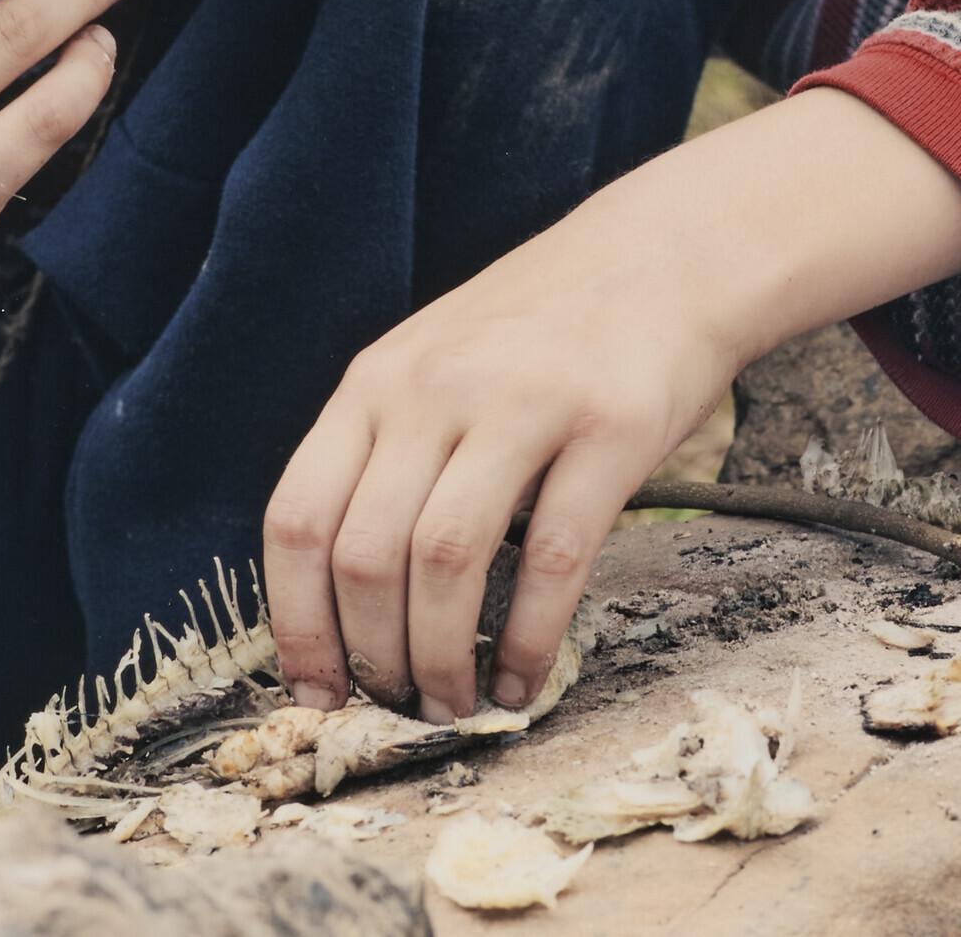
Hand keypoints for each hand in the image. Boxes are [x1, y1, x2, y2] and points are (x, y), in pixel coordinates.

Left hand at [262, 91, 960, 721]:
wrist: (665, 252)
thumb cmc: (542, 329)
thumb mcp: (433, 362)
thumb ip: (385, 451)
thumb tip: (342, 599)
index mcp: (376, 381)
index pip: (297, 518)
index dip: (295, 622)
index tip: (312, 691)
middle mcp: (433, 389)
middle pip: (365, 554)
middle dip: (371, 658)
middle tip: (398, 707)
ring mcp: (521, 404)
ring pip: (444, 562)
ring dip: (441, 658)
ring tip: (456, 703)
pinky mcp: (608, 429)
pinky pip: (553, 559)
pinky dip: (529, 639)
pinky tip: (524, 677)